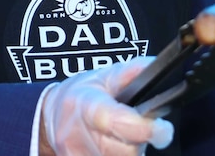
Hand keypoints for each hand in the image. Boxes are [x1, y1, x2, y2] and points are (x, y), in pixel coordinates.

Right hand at [40, 57, 173, 155]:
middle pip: (128, 150)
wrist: (51, 118)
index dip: (143, 127)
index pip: (117, 121)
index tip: (163, 128)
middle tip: (139, 126)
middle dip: (140, 139)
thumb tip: (157, 67)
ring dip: (130, 150)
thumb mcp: (103, 75)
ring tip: (122, 134)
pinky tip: (114, 144)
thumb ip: (132, 72)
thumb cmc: (79, 95)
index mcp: (87, 106)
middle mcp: (81, 136)